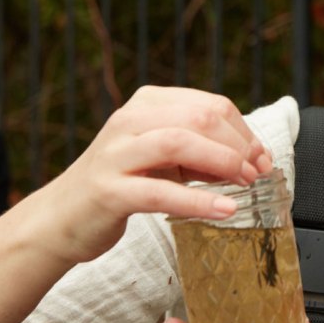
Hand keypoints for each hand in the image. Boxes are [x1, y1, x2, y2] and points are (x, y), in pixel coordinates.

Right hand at [33, 86, 272, 265]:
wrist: (60, 218)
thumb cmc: (121, 185)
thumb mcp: (166, 162)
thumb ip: (203, 155)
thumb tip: (252, 159)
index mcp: (147, 104)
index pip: (209, 105)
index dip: (245, 131)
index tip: (263, 158)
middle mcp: (129, 120)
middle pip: (199, 117)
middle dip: (238, 144)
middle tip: (258, 172)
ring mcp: (115, 154)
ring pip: (178, 142)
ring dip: (222, 162)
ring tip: (246, 183)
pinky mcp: (108, 191)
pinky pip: (160, 192)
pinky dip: (198, 201)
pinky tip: (224, 210)